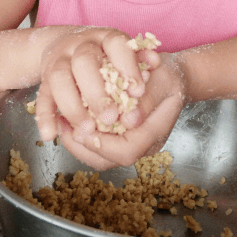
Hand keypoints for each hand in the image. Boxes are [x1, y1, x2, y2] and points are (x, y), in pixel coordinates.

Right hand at [34, 27, 154, 145]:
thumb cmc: (109, 56)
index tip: (137, 92)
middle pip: (84, 62)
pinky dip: (45, 116)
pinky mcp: (45, 79)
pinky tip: (50, 134)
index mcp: (106, 38)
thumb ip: (141, 60)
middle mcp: (80, 45)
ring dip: (73, 107)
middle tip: (111, 118)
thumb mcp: (128, 54)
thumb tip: (154, 63)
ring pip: (59, 79)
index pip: (117, 45)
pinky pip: (41, 97)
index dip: (127, 67)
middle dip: (97, 92)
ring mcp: (59, 60)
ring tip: (88, 130)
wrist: (69, 45)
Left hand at [57, 53, 188, 169]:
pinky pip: (98, 147)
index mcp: (155, 132)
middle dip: (82, 145)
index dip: (101, 143)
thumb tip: (129, 121)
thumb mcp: (162, 80)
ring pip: (99, 158)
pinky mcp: (121, 137)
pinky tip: (69, 121)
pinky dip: (81, 136)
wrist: (175, 77)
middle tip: (64, 126)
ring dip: (78, 143)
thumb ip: (147, 100)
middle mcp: (143, 145)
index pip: (126, 151)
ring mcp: (132, 143)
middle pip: (108, 160)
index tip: (82, 128)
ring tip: (61, 123)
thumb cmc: (168, 75)